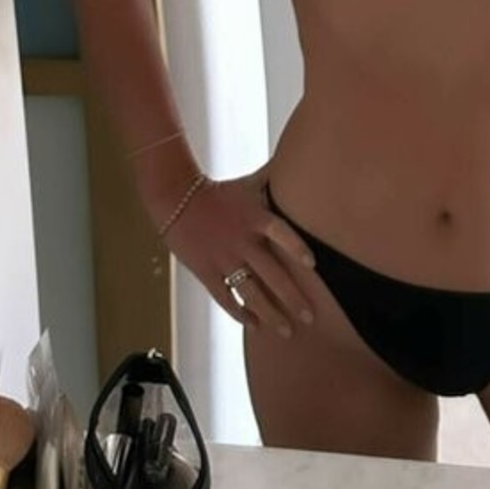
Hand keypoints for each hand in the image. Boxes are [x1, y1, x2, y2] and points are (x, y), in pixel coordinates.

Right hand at [164, 165, 316, 337]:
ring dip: (270, 314)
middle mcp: (242, 241)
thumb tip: (299, 158)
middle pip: (271, 274)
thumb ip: (274, 177)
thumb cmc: (219, 192)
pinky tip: (254, 325)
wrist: (176, 199)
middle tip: (310, 317)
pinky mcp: (207, 271)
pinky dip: (240, 313)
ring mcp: (224, 259)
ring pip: (250, 293)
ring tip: (286, 330)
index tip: (312, 265)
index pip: (279, 232)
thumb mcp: (249, 182)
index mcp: (255, 218)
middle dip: (292, 297)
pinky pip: (225, 297)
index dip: (295, 247)